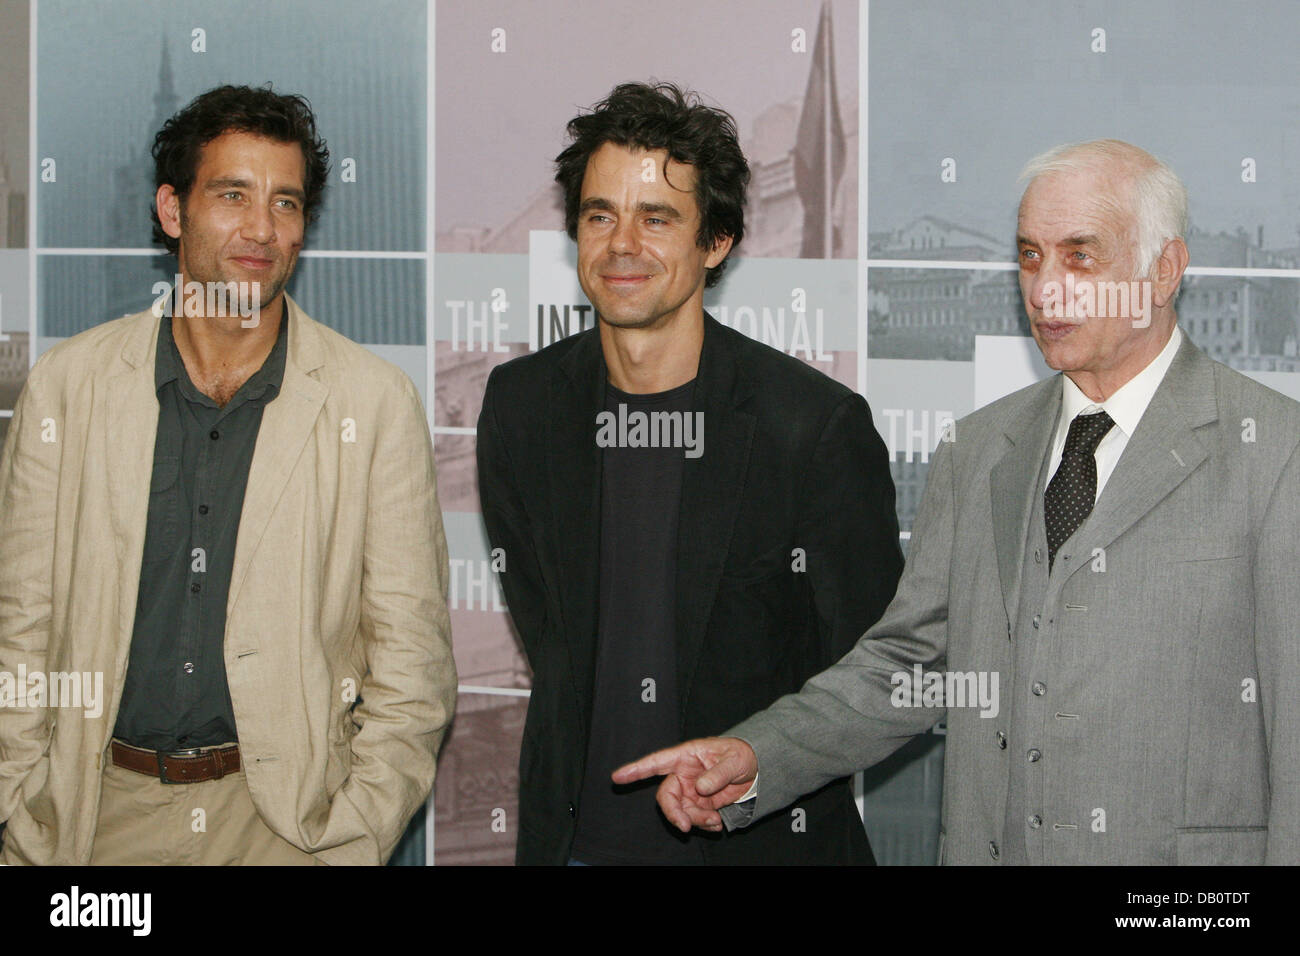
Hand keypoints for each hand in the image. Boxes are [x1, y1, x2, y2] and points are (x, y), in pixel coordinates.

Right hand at [613, 737, 757, 833]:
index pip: (657, 762)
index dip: (636, 769)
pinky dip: (704, 825)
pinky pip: (693, 818)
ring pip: (680, 811)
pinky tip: (717, 822)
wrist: (756, 770)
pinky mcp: (699, 804)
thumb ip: (717, 774)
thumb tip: (700, 788)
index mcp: (686, 756)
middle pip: (666, 795)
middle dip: (673, 812)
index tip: (617, 777)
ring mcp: (690, 790)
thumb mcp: (733, 761)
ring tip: (715, 821)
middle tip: (685, 826)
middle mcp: (684, 774)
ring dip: (695, 820)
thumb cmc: (742, 755)